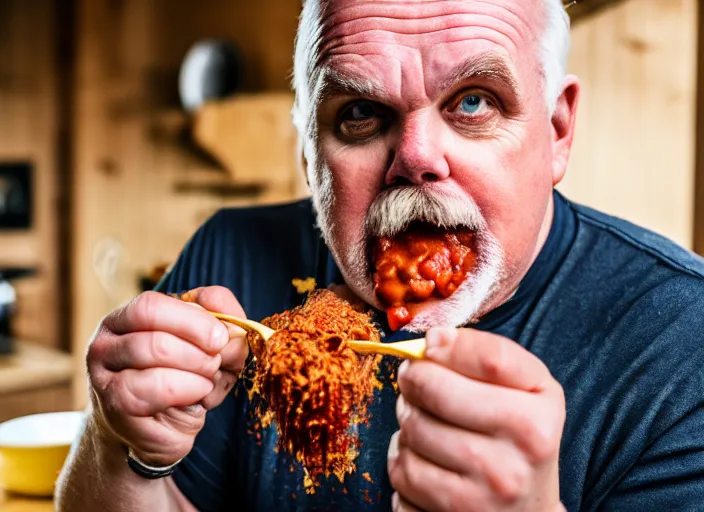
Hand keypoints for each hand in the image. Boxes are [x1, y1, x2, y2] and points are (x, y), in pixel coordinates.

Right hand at [86, 287, 248, 466]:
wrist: (159, 430)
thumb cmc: (185, 380)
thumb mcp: (210, 346)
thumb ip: (224, 322)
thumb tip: (233, 327)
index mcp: (127, 318)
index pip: (150, 305)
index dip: (192, 319)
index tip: (220, 337)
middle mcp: (107, 342)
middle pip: (152, 329)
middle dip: (197, 346)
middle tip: (215, 362)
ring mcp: (104, 375)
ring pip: (152, 353)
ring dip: (195, 367)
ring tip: (207, 379)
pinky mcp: (115, 406)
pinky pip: (153, 389)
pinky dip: (187, 389)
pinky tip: (197, 396)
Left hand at [388, 327, 565, 511]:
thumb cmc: (519, 439)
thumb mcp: (527, 393)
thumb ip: (486, 356)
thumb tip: (433, 340)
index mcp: (537, 420)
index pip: (488, 360)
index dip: (448, 345)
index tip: (432, 345)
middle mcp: (513, 462)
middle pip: (433, 391)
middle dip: (414, 379)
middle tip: (417, 381)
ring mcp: (481, 498)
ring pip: (410, 431)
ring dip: (407, 421)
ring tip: (426, 423)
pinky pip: (400, 473)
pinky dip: (403, 460)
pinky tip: (424, 460)